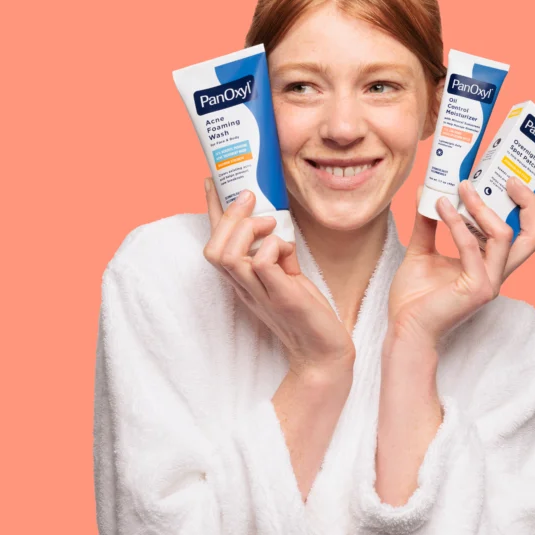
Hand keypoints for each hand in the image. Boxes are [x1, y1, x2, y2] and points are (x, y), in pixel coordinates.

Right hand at [202, 178, 354, 375]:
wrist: (322, 352)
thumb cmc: (305, 312)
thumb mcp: (286, 275)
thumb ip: (276, 254)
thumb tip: (275, 226)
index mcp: (242, 280)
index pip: (215, 244)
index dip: (211, 211)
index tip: (212, 182)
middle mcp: (244, 288)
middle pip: (212, 250)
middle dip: (227, 216)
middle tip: (250, 198)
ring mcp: (260, 294)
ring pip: (229, 257)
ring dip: (247, 230)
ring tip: (269, 223)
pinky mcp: (282, 298)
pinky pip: (263, 264)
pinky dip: (273, 247)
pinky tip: (287, 250)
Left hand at [387, 177, 534, 349]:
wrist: (404, 330)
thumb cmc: (414, 299)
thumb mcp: (421, 250)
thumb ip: (427, 223)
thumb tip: (426, 190)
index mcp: (489, 264)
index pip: (520, 232)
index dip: (522, 205)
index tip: (505, 177)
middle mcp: (495, 272)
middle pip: (533, 236)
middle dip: (529, 204)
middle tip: (508, 177)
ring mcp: (489, 282)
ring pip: (504, 235)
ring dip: (482, 206)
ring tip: (461, 186)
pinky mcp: (477, 289)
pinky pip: (471, 247)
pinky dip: (456, 223)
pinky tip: (441, 206)